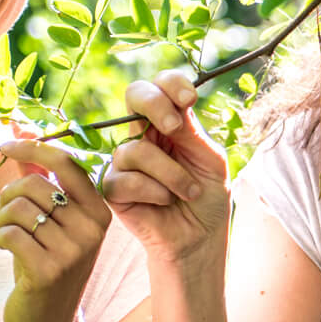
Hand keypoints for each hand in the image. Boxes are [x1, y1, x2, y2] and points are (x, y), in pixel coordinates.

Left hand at [0, 140, 112, 321]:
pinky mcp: (49, 270)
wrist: (47, 321)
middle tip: (6, 215)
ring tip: (6, 234)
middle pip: (38, 185)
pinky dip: (0, 236)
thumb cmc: (45, 264)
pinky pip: (11, 232)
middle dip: (10, 195)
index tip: (5, 146)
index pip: (67, 164)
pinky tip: (6, 248)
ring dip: (2, 219)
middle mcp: (92, 229)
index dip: (34, 149)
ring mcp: (73, 251)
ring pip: (21, 209)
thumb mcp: (50, 223)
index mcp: (99, 212)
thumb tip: (20, 142)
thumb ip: (40, 183)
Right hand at [103, 71, 229, 263]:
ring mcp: (124, 161)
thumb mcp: (209, 159)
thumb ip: (191, 132)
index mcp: (168, 122)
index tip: (190, 99)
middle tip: (174, 127)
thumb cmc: (206, 196)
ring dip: (171, 174)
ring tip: (188, 192)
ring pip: (136, 149)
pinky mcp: (112, 188)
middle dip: (155, 105)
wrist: (199, 237)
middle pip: (135, 95)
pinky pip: (127, 180)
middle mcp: (143, 135)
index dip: (171, 84)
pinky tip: (166, 202)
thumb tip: (174, 107)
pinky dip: (156, 192)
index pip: (160, 86)